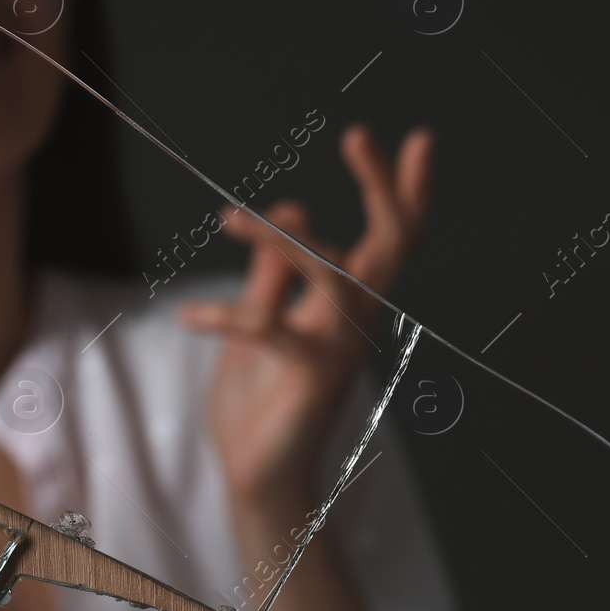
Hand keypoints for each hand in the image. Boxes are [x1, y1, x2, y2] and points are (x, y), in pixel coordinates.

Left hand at [178, 125, 433, 515]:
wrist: (258, 476)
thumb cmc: (262, 401)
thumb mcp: (262, 321)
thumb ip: (274, 272)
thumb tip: (290, 203)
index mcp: (346, 304)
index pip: (389, 240)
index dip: (405, 192)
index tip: (421, 139)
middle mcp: (354, 321)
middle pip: (389, 246)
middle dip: (381, 189)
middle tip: (361, 134)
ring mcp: (338, 350)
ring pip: (331, 276)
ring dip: (282, 239)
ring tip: (230, 214)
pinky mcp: (309, 379)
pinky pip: (272, 331)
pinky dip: (227, 318)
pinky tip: (188, 319)